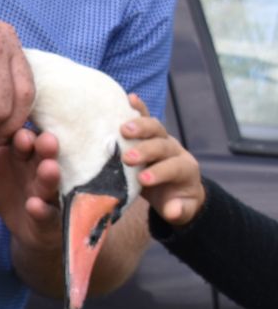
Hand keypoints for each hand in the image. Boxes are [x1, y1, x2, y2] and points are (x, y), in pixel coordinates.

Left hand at [0, 126, 62, 249]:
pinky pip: (47, 214)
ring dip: (50, 175)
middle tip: (45, 141)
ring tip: (48, 168)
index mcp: (22, 150)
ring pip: (51, 182)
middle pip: (44, 154)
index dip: (22, 134)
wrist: (17, 220)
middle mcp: (39, 167)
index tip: (19, 133)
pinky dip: (41, 211)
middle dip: (45, 147)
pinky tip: (34, 206)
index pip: (25, 135)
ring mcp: (47, 191)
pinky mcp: (48, 217)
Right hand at [122, 95, 205, 224]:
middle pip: (163, 145)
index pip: (174, 167)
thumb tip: (172, 211)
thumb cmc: (175, 199)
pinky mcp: (151, 133)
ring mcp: (162, 139)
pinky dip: (139, 107)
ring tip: (123, 129)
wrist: (176, 186)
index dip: (160, 172)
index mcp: (184, 169)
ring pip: (156, 128)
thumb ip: (178, 210)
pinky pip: (146, 116)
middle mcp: (174, 150)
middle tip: (128, 157)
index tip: (143, 180)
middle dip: (146, 150)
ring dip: (140, 126)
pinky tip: (129, 98)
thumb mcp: (180, 210)